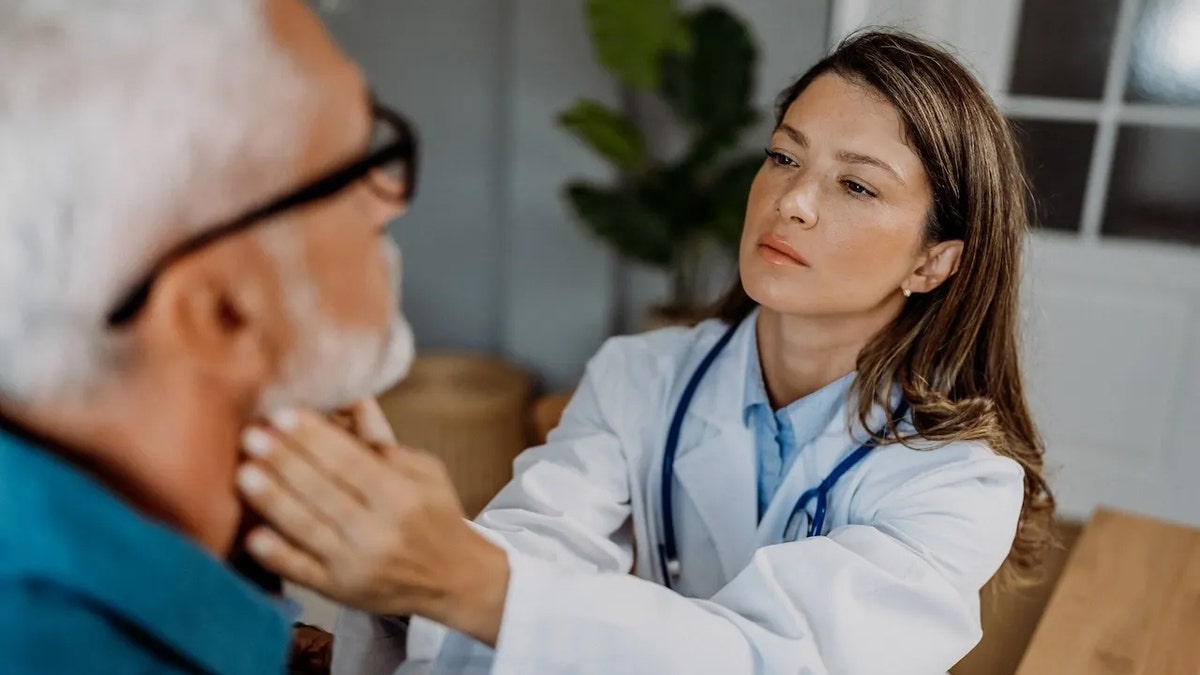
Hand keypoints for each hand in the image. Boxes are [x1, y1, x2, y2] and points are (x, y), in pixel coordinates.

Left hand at [236, 399, 509, 645]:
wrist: (454, 580)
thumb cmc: (434, 515)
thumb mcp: (424, 471)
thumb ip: (381, 439)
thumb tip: (350, 395)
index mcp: (403, 497)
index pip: (350, 461)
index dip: (314, 437)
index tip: (282, 413)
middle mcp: (380, 532)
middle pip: (323, 490)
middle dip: (285, 460)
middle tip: (251, 434)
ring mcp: (357, 565)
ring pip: (307, 528)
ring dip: (272, 499)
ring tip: (244, 472)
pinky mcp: (340, 591)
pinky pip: (302, 572)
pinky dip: (277, 555)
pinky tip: (253, 535)